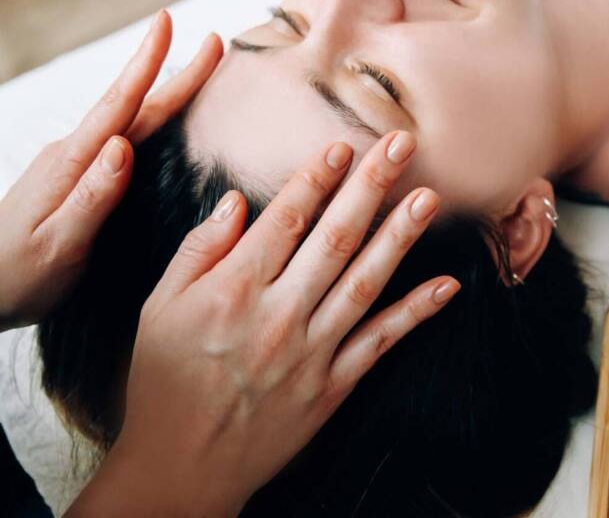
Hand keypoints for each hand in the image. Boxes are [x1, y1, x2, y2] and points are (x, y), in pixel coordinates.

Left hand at [0, 11, 221, 329]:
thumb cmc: (20, 276)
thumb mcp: (59, 245)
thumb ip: (93, 196)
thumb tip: (122, 146)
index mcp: (72, 165)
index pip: (119, 106)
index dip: (146, 64)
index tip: (168, 22)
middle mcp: (73, 154)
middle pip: (133, 105)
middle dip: (174, 71)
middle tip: (211, 42)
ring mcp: (74, 163)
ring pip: (129, 119)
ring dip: (164, 91)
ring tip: (197, 72)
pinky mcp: (77, 177)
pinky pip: (123, 137)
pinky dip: (149, 118)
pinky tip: (161, 118)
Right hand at [67, 132, 458, 516]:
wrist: (182, 468)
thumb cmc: (163, 384)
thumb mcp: (156, 310)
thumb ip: (197, 251)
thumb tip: (235, 202)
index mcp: (233, 290)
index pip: (285, 220)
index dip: (317, 178)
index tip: (344, 146)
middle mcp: (278, 315)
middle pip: (334, 239)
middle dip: (370, 187)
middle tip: (400, 145)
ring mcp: (311, 352)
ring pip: (364, 282)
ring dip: (400, 237)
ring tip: (428, 197)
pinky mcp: (332, 386)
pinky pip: (380, 342)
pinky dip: (416, 313)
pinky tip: (447, 285)